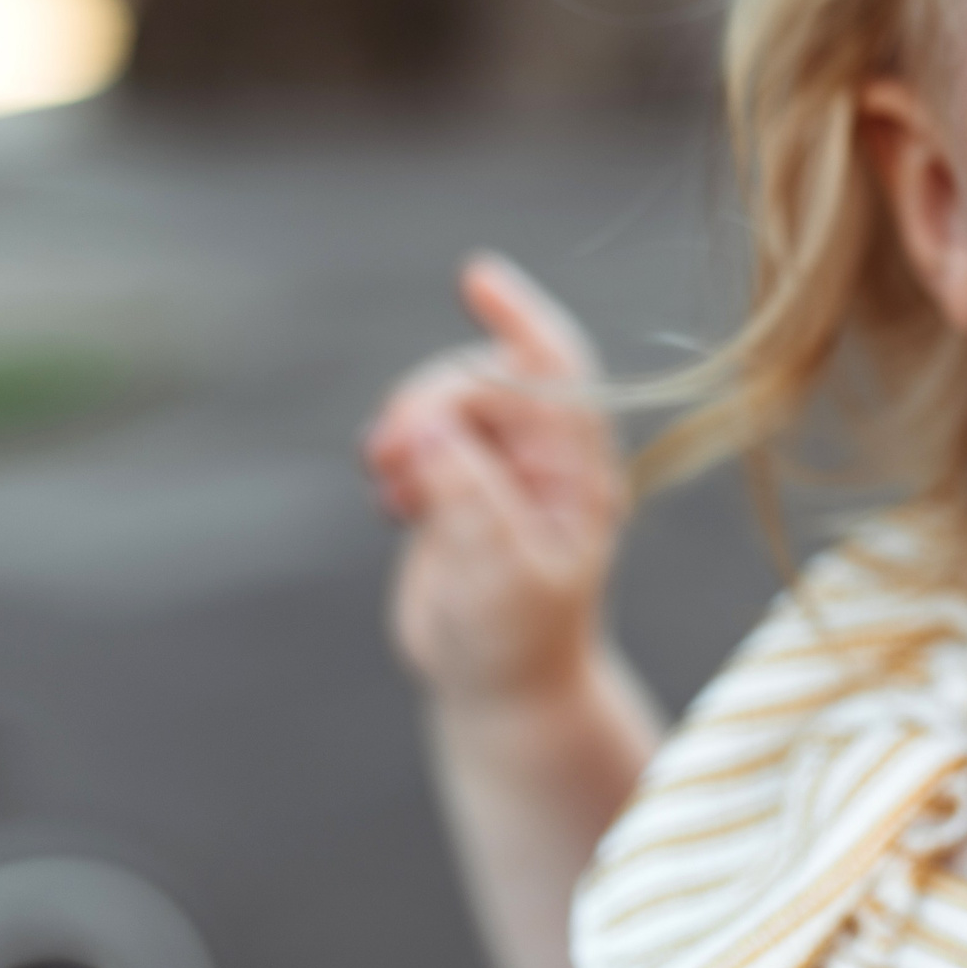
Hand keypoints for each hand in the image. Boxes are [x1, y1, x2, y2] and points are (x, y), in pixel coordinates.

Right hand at [364, 255, 627, 708]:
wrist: (501, 691)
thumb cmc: (517, 637)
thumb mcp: (499, 572)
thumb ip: (468, 496)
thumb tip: (427, 424)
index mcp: (580, 469)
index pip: (557, 370)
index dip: (520, 317)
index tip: (477, 276)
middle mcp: (546, 458)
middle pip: (483, 380)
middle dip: (430, 400)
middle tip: (390, 456)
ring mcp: (501, 468)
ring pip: (445, 402)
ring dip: (407, 425)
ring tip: (387, 484)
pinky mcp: (459, 485)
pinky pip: (420, 436)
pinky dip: (396, 454)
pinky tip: (390, 502)